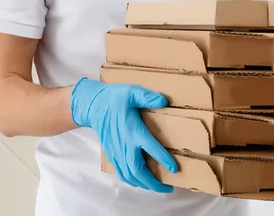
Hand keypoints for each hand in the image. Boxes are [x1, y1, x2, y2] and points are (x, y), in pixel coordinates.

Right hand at [70, 78, 177, 192]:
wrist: (92, 106)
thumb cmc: (114, 98)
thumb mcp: (132, 92)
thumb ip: (147, 97)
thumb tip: (163, 101)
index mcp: (133, 130)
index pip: (151, 148)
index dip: (163, 160)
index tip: (174, 169)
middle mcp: (125, 145)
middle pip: (138, 170)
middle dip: (153, 183)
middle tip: (168, 188)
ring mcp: (117, 151)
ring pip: (129, 175)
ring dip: (144, 184)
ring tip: (158, 187)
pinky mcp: (112, 154)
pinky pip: (122, 172)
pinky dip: (132, 180)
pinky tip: (141, 181)